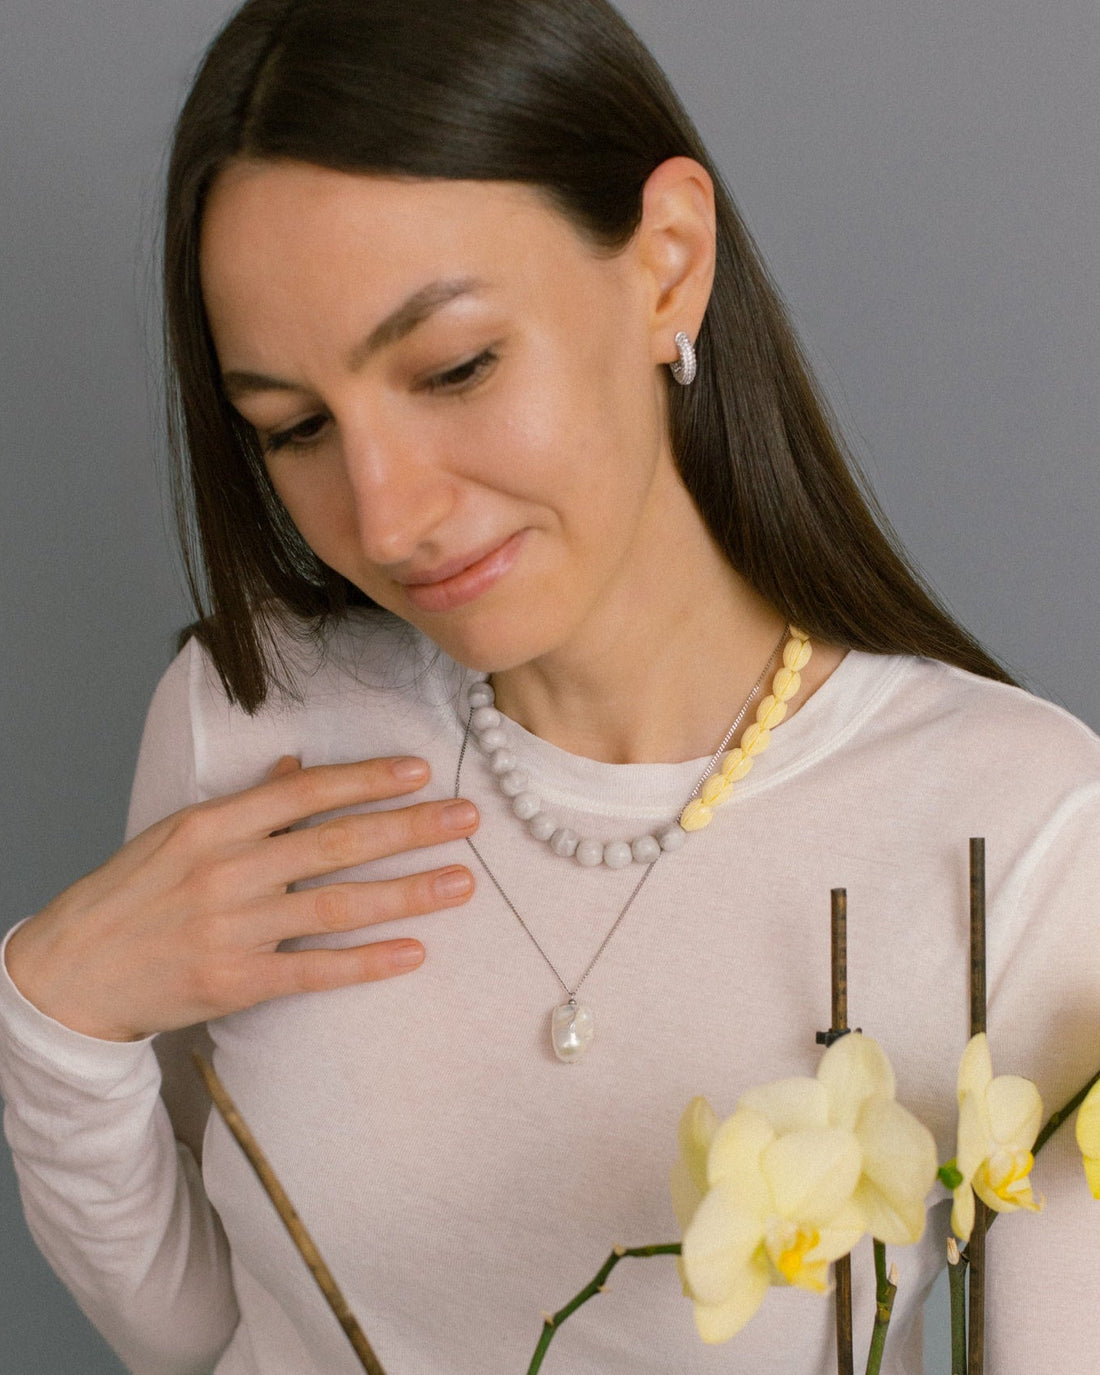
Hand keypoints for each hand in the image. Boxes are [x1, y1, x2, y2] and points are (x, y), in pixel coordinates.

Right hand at [4, 755, 477, 1040]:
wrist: (71, 973)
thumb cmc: (130, 895)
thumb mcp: (178, 833)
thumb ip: (245, 803)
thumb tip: (298, 766)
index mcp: (212, 825)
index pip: (306, 793)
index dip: (366, 780)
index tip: (420, 772)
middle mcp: (227, 872)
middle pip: (335, 845)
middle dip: (409, 829)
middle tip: (467, 819)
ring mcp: (233, 929)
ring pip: (336, 906)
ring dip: (407, 893)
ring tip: (461, 883)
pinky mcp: (236, 983)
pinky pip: (314, 969)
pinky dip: (366, 961)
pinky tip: (414, 951)